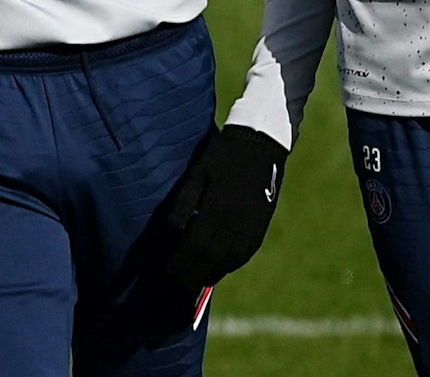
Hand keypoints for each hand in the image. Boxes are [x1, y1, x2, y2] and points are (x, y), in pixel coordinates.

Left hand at [163, 125, 288, 289]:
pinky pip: (245, 252)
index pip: (195, 246)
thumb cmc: (222, 155)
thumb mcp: (198, 173)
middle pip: (211, 258)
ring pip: (229, 259)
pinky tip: (220, 268)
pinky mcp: (261, 225)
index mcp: (217, 208)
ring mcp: (252, 226)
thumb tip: (173, 230)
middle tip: (178, 284)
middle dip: (193, 274)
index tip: (168, 272)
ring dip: (211, 273)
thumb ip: (185, 202)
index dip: (181, 262)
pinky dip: (231, 264)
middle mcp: (236, 222)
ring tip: (196, 282)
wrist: (260, 143)